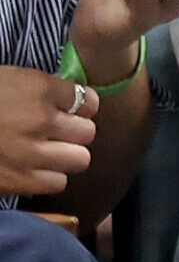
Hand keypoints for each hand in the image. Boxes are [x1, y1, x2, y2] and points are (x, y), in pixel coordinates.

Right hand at [0, 67, 96, 198]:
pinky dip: (48, 176)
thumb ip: (39, 89)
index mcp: (35, 88)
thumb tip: (70, 99)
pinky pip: (58, 182)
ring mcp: (32, 152)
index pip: (86, 99)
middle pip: (87, 132)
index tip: (72, 107)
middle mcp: (40, 119)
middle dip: (74, 132)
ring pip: (79, 159)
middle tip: (57, 132)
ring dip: (66, 156)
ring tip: (47, 151)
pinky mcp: (21, 179)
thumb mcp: (5, 79)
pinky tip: (32, 167)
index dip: (81, 105)